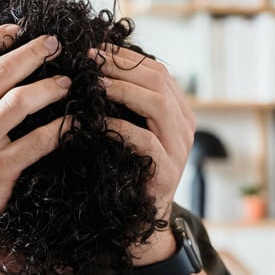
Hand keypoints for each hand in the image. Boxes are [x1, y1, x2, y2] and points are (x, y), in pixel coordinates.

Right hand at [0, 28, 68, 254]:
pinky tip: (72, 121)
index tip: (15, 31)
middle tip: (54, 44)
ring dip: (49, 87)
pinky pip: (37, 142)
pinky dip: (59, 128)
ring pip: (21, 101)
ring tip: (66, 83)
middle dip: (33, 52)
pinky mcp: (0, 170)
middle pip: (1, 71)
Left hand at [94, 46, 194, 263]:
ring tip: (94, 84)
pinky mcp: (167, 172)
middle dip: (120, 66)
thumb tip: (92, 69)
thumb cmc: (125, 173)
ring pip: (157, 104)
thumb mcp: (128, 134)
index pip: (156, 71)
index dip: (124, 56)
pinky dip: (120, 127)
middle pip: (158, 81)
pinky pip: (146, 140)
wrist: (138, 225)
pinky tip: (97, 122)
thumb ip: (123, 107)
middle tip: (89, 60)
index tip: (93, 49)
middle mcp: (184, 127)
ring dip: (122, 89)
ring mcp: (179, 150)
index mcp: (177, 113)